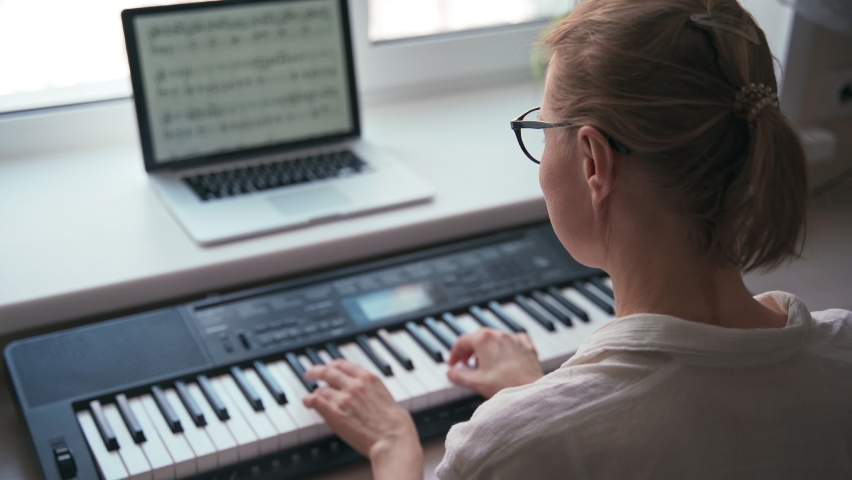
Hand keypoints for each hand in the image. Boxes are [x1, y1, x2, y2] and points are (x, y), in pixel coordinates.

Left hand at [303, 360, 422, 478]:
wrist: (392, 439)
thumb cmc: (396, 424)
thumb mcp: (387, 397)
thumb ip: (372, 391)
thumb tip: (368, 395)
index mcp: (369, 378)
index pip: (344, 364)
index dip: (333, 365)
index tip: (329, 367)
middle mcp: (354, 385)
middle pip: (328, 372)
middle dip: (316, 372)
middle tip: (310, 374)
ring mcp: (343, 398)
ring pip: (321, 389)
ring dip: (316, 392)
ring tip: (313, 396)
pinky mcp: (334, 413)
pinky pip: (315, 401)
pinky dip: (309, 400)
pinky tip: (307, 402)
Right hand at [447, 328, 542, 398]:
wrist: (531, 391)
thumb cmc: (506, 386)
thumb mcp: (474, 383)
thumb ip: (457, 376)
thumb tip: (450, 373)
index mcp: (484, 339)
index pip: (462, 341)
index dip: (454, 354)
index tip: (453, 364)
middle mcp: (499, 335)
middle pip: (477, 338)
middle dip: (469, 352)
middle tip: (465, 365)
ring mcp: (514, 339)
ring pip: (495, 339)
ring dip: (485, 350)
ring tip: (484, 366)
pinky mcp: (526, 346)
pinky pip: (512, 342)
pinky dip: (505, 348)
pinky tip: (504, 358)